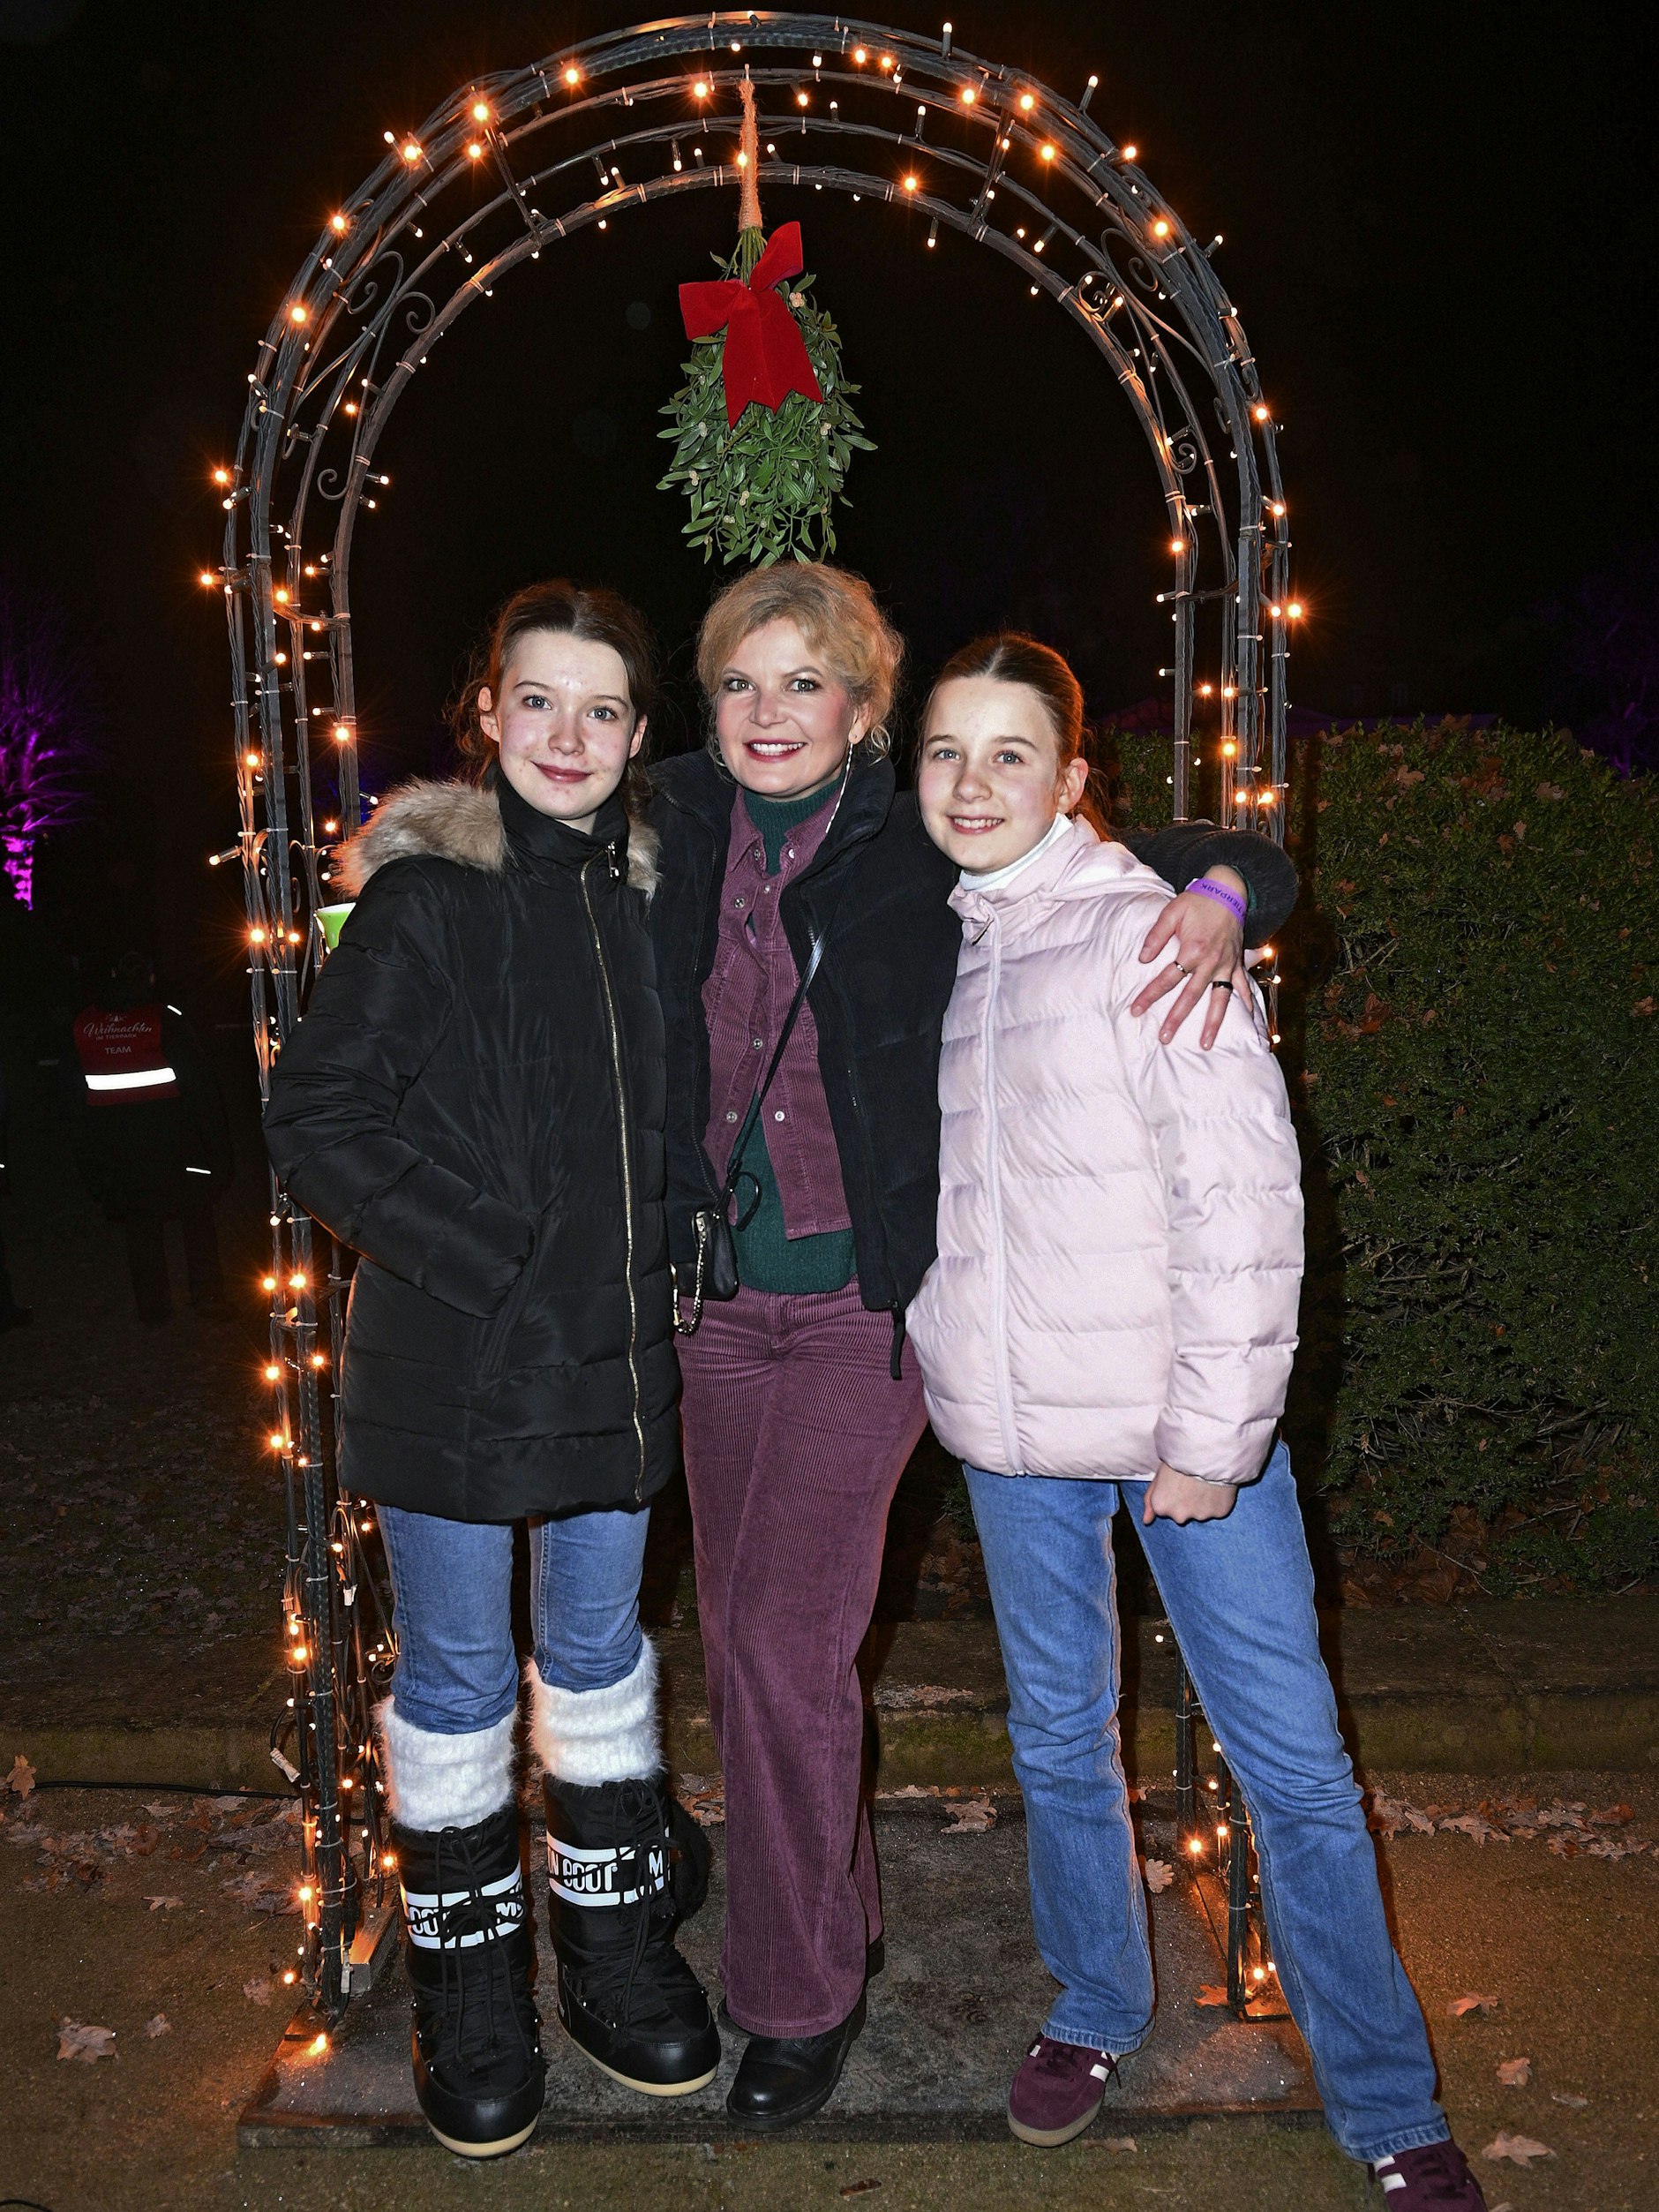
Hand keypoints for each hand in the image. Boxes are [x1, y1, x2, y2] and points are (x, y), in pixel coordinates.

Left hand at [1132, 868, 1251, 1047]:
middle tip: (1164, 1038)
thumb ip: (1155, 936)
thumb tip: (1142, 959)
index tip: (1135, 1010)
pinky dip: (1248, 1003)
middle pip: (1190, 996)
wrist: (1228, 891)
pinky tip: (1251, 1021)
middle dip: (1176, 1019)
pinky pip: (1243, 987)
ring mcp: (1227, 965)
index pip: (1167, 978)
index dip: (1149, 995)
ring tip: (1205, 1044)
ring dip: (1212, 1023)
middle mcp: (1211, 962)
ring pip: (1219, 1000)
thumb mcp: (1171, 912)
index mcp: (1193, 950)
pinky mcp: (1237, 963)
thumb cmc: (1197, 901)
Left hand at [1141, 1463, 1238, 1524]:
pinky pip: (1217, 1509)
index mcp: (1161, 1506)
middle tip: (1191, 1481)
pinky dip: (1217, 1501)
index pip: (1163, 1508)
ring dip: (1202, 1501)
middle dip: (1186, 1501)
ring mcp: (1200, 1516)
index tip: (1176, 1481)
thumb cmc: (1180, 1458)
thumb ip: (1150, 1499)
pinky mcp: (1219, 1513)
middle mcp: (1179, 1516)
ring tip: (1205, 1481)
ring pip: (1200, 1512)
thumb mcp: (1159, 1474)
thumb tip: (1146, 1521)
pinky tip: (1217, 1486)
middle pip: (1182, 1513)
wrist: (1208, 1451)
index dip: (1170, 1493)